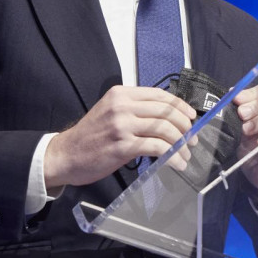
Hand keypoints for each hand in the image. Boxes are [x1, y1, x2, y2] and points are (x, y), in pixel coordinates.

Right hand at [43, 85, 195, 188]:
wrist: (65, 155)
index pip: (159, 95)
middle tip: (192, 139)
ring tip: (186, 154)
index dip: (180, 105)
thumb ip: (134, 109)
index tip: (191, 116)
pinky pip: (157, 147)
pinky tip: (176, 163)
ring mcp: (122, 125)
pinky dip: (172, 156)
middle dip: (185, 126)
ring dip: (181, 143)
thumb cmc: (90, 136)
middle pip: (165, 111)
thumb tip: (167, 116)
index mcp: (121, 94)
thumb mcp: (110, 111)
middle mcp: (122, 106)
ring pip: (165, 128)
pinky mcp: (123, 146)